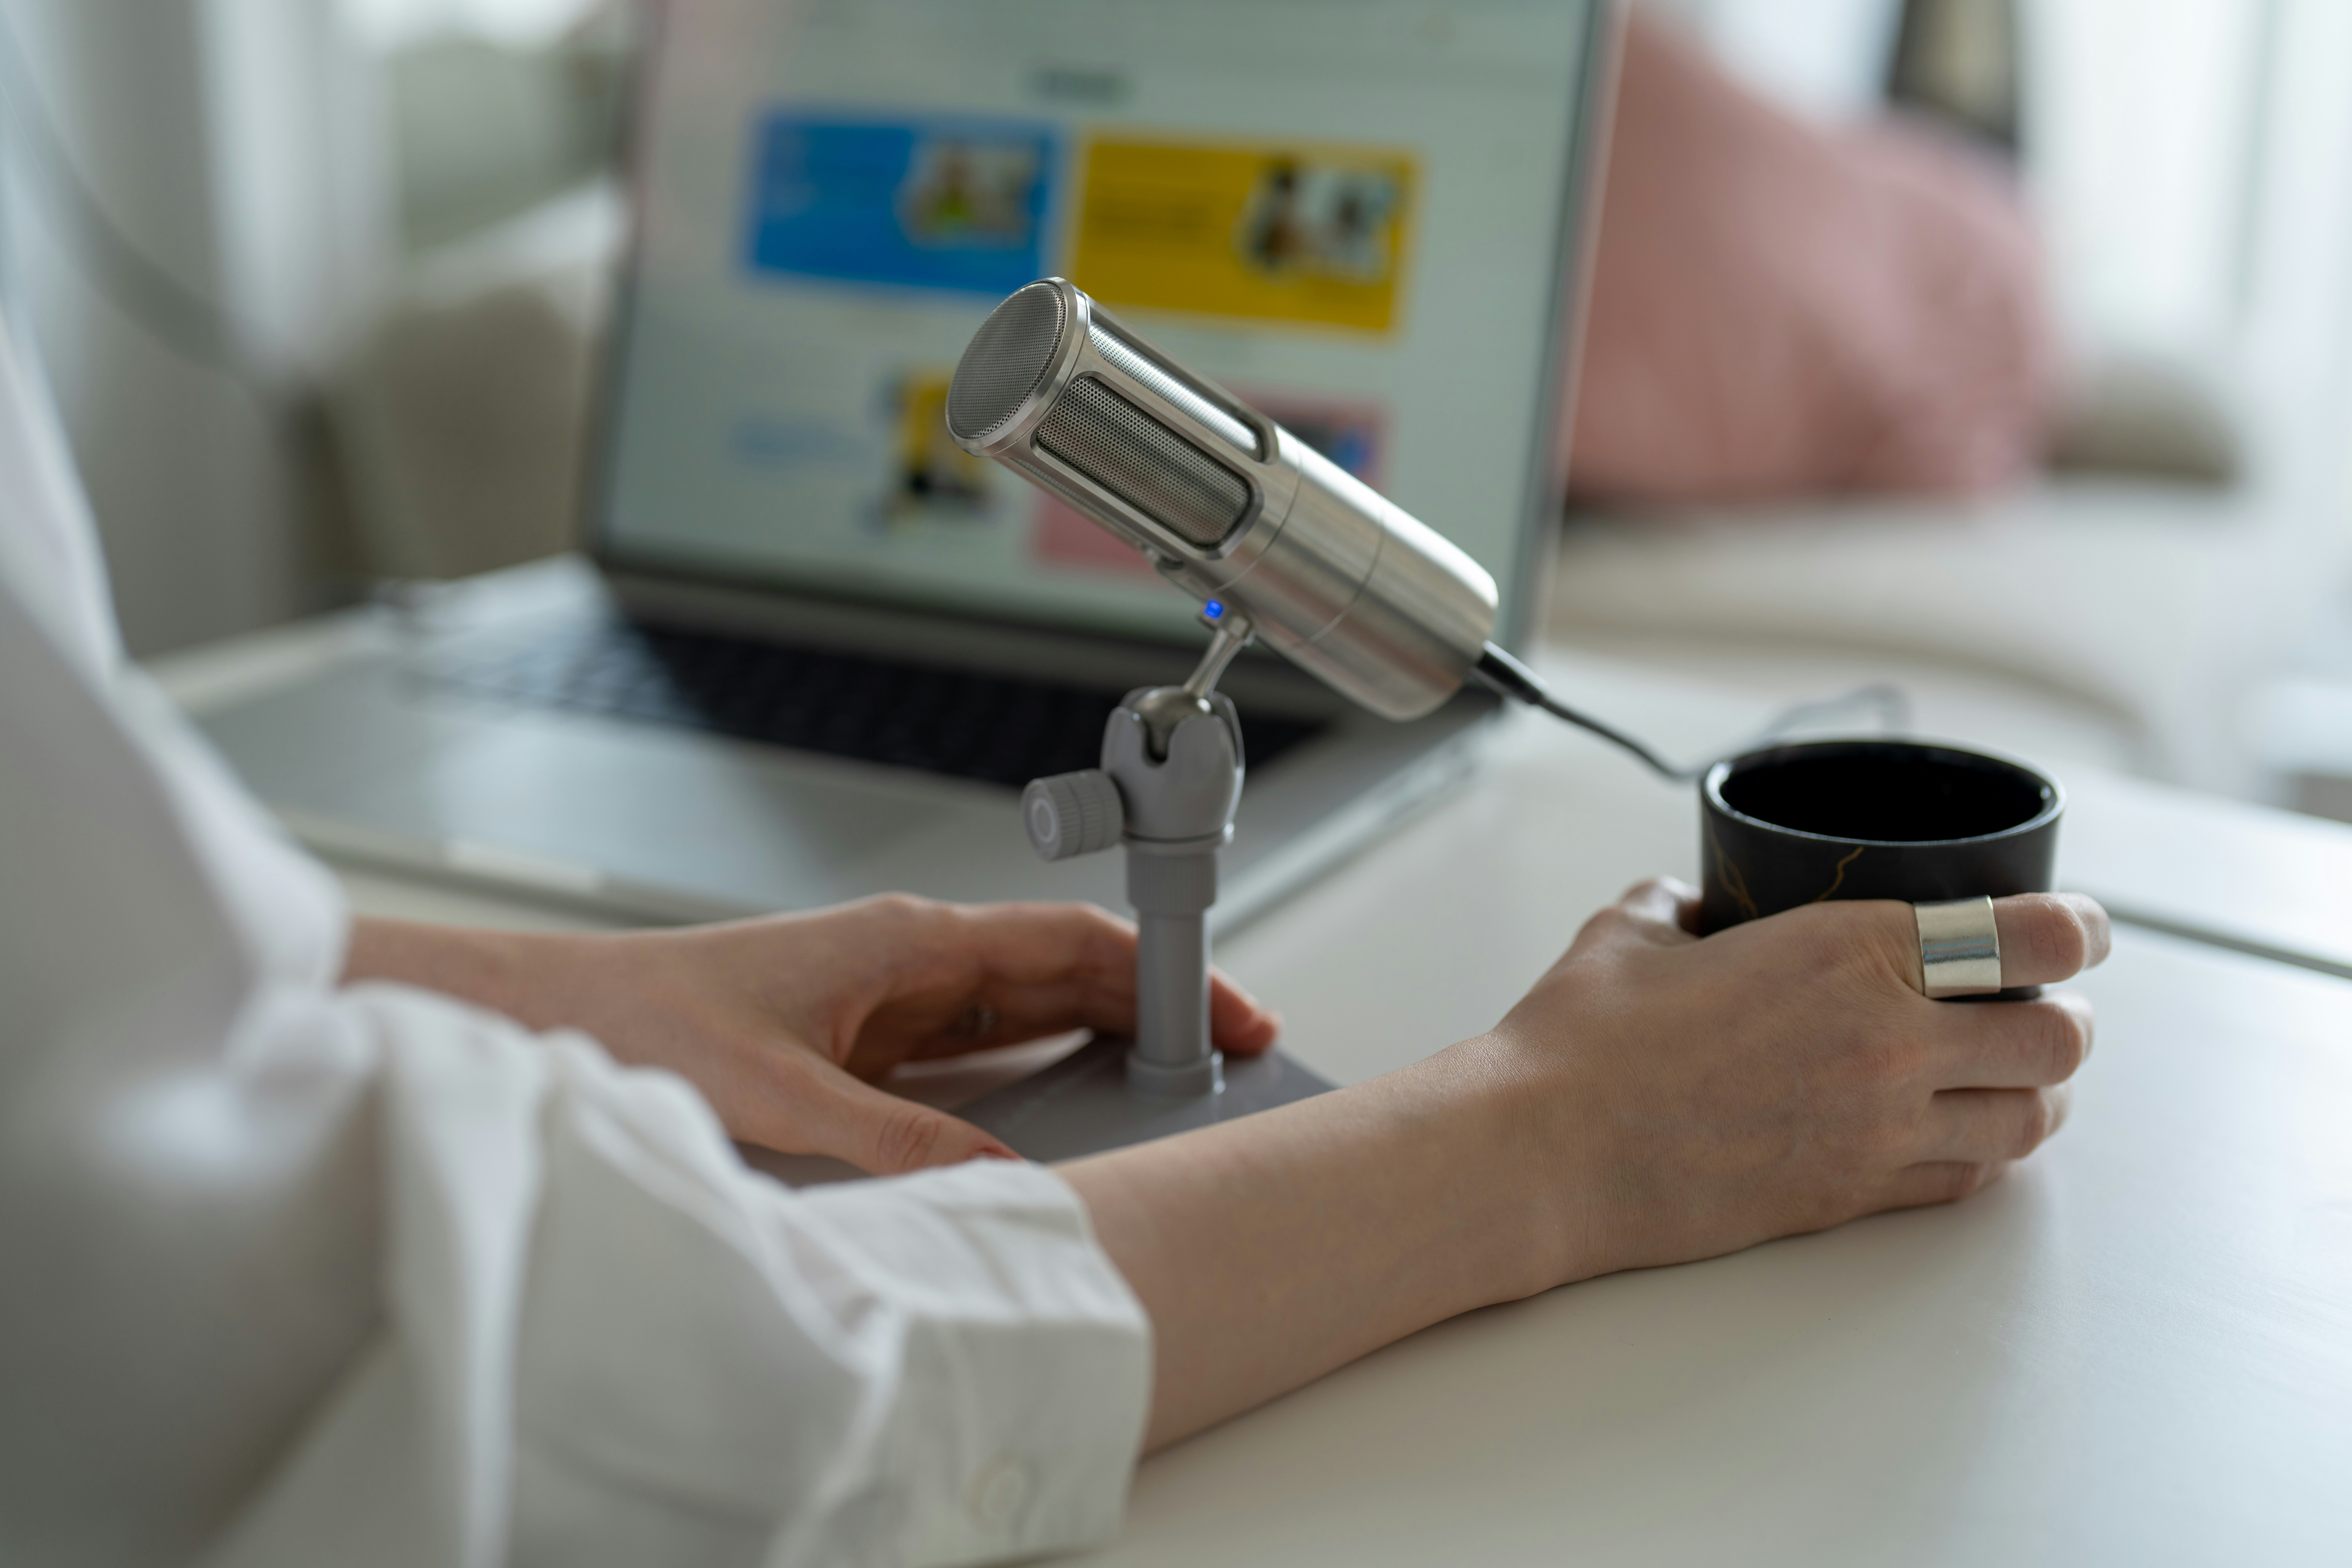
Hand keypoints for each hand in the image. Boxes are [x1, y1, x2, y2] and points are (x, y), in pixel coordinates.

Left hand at [343, 897, 1278, 1173]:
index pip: (1069, 943)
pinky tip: (1080, 1087)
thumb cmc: (649, 1020)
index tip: (1226, 1004)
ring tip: (1181, 1068)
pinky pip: (986, 1035)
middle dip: (1157, 998)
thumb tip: (1001, 1179)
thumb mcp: (784, 1096)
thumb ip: (898, 1141)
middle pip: (1067, 965)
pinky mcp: (875, 1031)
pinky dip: (1047, 1053)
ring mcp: (896, 991)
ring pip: (1033, 998)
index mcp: (907, 943)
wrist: (562, 1012)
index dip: (1159, 968)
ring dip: (1108, 1025)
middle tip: (1236, 1045)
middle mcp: (912, 957)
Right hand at [1064, 877, 2106, 1449]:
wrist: (1547, 1147)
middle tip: (2035, 1005)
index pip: (2030, 936)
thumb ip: (1684, 902)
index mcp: (1850, 953)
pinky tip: (1949, 1131)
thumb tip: (1699, 904)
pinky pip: (1965, 1180)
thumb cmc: (1584, 1040)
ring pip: (2031, 1119)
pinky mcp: (1852, 1195)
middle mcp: (1887, 1042)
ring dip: (2033, 1093)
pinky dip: (1980, 1153)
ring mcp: (1878, 1129)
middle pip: (2060, 1038)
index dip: (2074, 927)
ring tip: (2004, 1076)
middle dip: (2063, 1017)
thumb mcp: (1635, 929)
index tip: (2075, 927)